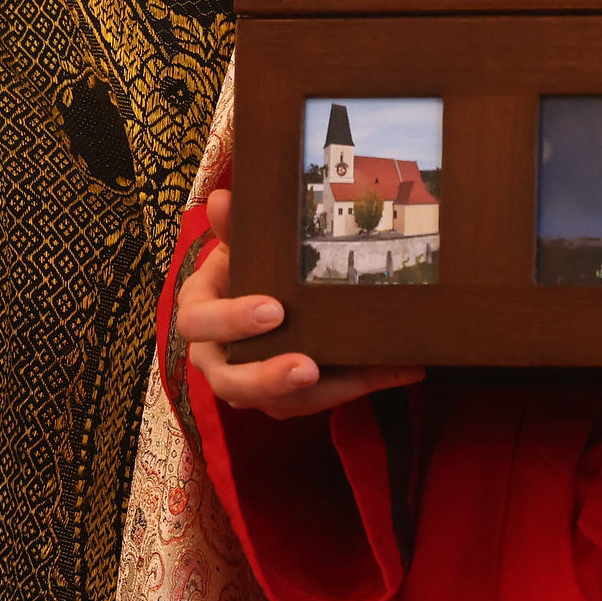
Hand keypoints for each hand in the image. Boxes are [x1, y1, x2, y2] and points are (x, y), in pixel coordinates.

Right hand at [178, 195, 421, 418]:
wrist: (258, 296)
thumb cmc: (245, 271)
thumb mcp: (241, 247)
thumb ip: (235, 227)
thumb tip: (222, 197)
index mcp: (199, 314)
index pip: (198, 323)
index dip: (231, 321)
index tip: (274, 310)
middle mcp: (215, 358)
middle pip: (230, 380)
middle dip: (268, 377)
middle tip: (307, 366)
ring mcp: (248, 385)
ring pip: (276, 403)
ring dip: (323, 393)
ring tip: (367, 375)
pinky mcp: (282, 400)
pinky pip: (318, 402)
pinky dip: (361, 384)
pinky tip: (403, 369)